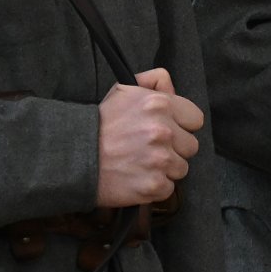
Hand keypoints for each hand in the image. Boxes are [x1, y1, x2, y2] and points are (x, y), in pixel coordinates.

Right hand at [96, 67, 203, 207]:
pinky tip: (138, 178)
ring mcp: (160, 160)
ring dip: (165, 169)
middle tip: (151, 149)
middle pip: (191, 146)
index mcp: (160, 104)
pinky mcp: (154, 185)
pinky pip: (168, 188)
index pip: (195, 119)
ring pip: (182, 168)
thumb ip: (153, 82)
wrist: (75, 157)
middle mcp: (164, 131)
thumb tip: (172, 88)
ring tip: (142, 164)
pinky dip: (155, 187)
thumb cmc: (99, 123)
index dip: (182, 125)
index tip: (169, 130)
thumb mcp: (123, 91)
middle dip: (175, 148)